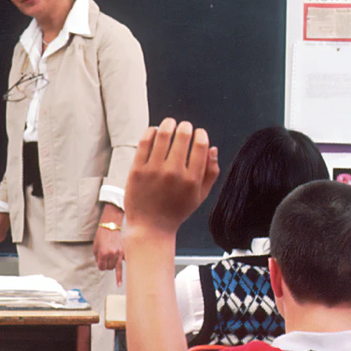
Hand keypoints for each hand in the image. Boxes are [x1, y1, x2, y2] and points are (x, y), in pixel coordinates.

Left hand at [94, 226, 123, 283]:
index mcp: (102, 254)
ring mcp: (119, 253)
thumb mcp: (95, 246)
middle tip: (107, 262)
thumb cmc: (101, 235)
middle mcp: (111, 255)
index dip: (101, 267)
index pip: (101, 267)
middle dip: (107, 267)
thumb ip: (97, 257)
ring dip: (116, 273)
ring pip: (117, 268)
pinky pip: (125, 262)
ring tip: (119, 284)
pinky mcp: (124, 251)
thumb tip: (101, 264)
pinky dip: (126, 267)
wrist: (110, 226)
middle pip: (109, 268)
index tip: (101, 265)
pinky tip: (129, 275)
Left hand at [124, 119, 218, 236]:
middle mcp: (174, 173)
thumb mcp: (200, 196)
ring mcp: (154, 171)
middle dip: (186, 126)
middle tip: (184, 127)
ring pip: (163, 134)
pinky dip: (151, 131)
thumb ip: (211, 172)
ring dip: (169, 123)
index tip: (198, 133)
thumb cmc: (176, 211)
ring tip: (170, 124)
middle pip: (183, 135)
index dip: (201, 134)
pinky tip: (155, 131)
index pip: (200, 145)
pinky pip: (145, 142)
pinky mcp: (137, 170)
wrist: (151, 227)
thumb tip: (213, 148)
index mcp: (192, 179)